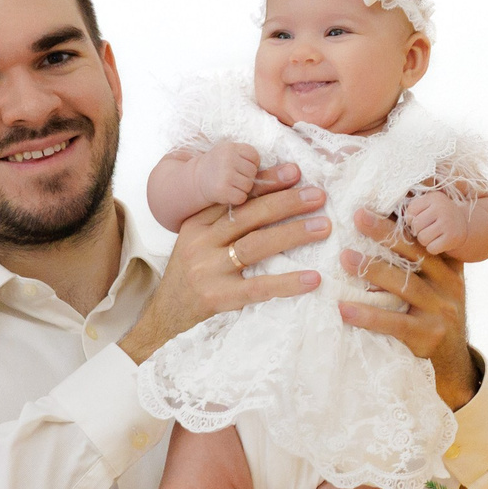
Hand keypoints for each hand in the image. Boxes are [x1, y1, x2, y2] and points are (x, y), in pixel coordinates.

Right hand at [120, 168, 327, 363]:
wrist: (164, 315)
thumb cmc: (191, 274)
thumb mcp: (200, 241)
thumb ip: (227, 222)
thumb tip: (273, 197)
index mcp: (198, 223)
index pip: (237, 198)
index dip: (267, 183)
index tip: (295, 172)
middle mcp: (201, 242)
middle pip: (250, 215)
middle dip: (287, 202)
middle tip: (319, 196)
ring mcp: (208, 269)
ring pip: (256, 245)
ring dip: (293, 234)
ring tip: (323, 227)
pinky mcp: (218, 297)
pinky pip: (258, 287)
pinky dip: (288, 282)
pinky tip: (313, 278)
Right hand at [195, 142, 263, 208]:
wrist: (197, 179)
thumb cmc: (221, 167)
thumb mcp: (233, 156)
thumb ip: (255, 161)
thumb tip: (292, 172)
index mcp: (230, 147)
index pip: (255, 157)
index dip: (251, 164)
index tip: (239, 166)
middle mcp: (226, 158)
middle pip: (253, 172)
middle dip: (246, 177)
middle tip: (233, 177)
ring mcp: (224, 174)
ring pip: (249, 185)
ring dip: (242, 188)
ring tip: (229, 184)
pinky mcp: (221, 190)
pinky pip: (241, 198)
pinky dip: (236, 198)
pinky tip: (226, 193)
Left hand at [337, 207, 477, 408]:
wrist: (453, 359)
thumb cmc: (434, 312)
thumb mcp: (438, 282)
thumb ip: (422, 257)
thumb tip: (389, 218)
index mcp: (450, 267)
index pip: (426, 238)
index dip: (404, 220)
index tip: (379, 201)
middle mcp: (449, 285)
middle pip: (416, 254)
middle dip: (385, 233)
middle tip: (357, 216)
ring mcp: (441, 311)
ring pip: (404, 285)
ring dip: (373, 270)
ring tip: (344, 257)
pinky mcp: (427, 336)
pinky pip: (394, 323)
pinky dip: (368, 315)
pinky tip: (344, 308)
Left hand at [401, 191, 470, 256]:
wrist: (463, 224)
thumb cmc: (439, 215)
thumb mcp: (429, 205)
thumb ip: (414, 208)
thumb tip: (405, 219)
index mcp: (434, 197)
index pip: (411, 211)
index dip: (411, 219)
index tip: (420, 220)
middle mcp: (442, 208)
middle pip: (416, 225)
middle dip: (418, 231)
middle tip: (428, 229)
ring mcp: (448, 223)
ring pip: (423, 238)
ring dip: (425, 240)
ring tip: (433, 235)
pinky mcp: (452, 238)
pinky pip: (432, 248)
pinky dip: (433, 248)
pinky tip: (440, 242)